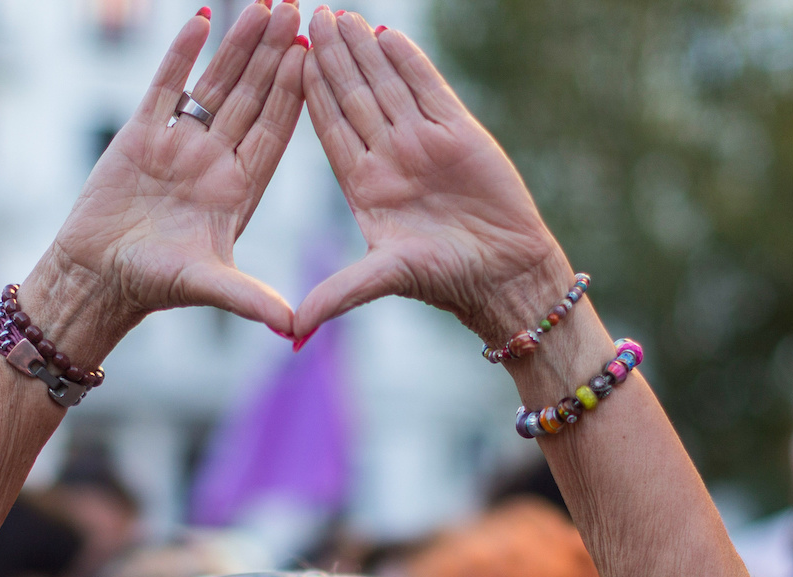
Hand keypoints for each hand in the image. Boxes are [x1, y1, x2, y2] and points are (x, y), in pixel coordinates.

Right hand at [42, 2, 304, 338]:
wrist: (95, 278)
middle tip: (296, 10)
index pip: (273, 132)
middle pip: (252, 98)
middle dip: (274, 55)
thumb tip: (292, 325)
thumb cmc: (152, 286)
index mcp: (239, 189)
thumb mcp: (207, 286)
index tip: (312, 58)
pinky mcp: (141, 134)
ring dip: (238, 45)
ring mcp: (180, 144)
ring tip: (262, 4)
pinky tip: (201, 19)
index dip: (292, 95)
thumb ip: (249, 299)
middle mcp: (215, 161)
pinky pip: (167, 85)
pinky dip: (182, 53)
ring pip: (216, 84)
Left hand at [295, 10, 569, 343]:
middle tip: (309, 18)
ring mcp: (423, 141)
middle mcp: (390, 158)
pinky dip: (408, 62)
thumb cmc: (447, 281)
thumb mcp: (382, 280)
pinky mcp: (458, 132)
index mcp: (365, 186)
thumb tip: (293, 330)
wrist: (504, 274)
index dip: (311, 94)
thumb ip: (338, 293)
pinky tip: (388, 35)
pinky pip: (427, 88)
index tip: (287, 61)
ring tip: (340, 16)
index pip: (330, 129)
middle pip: (354, 96)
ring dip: (364, 51)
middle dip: (332, 58)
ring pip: (386, 85)